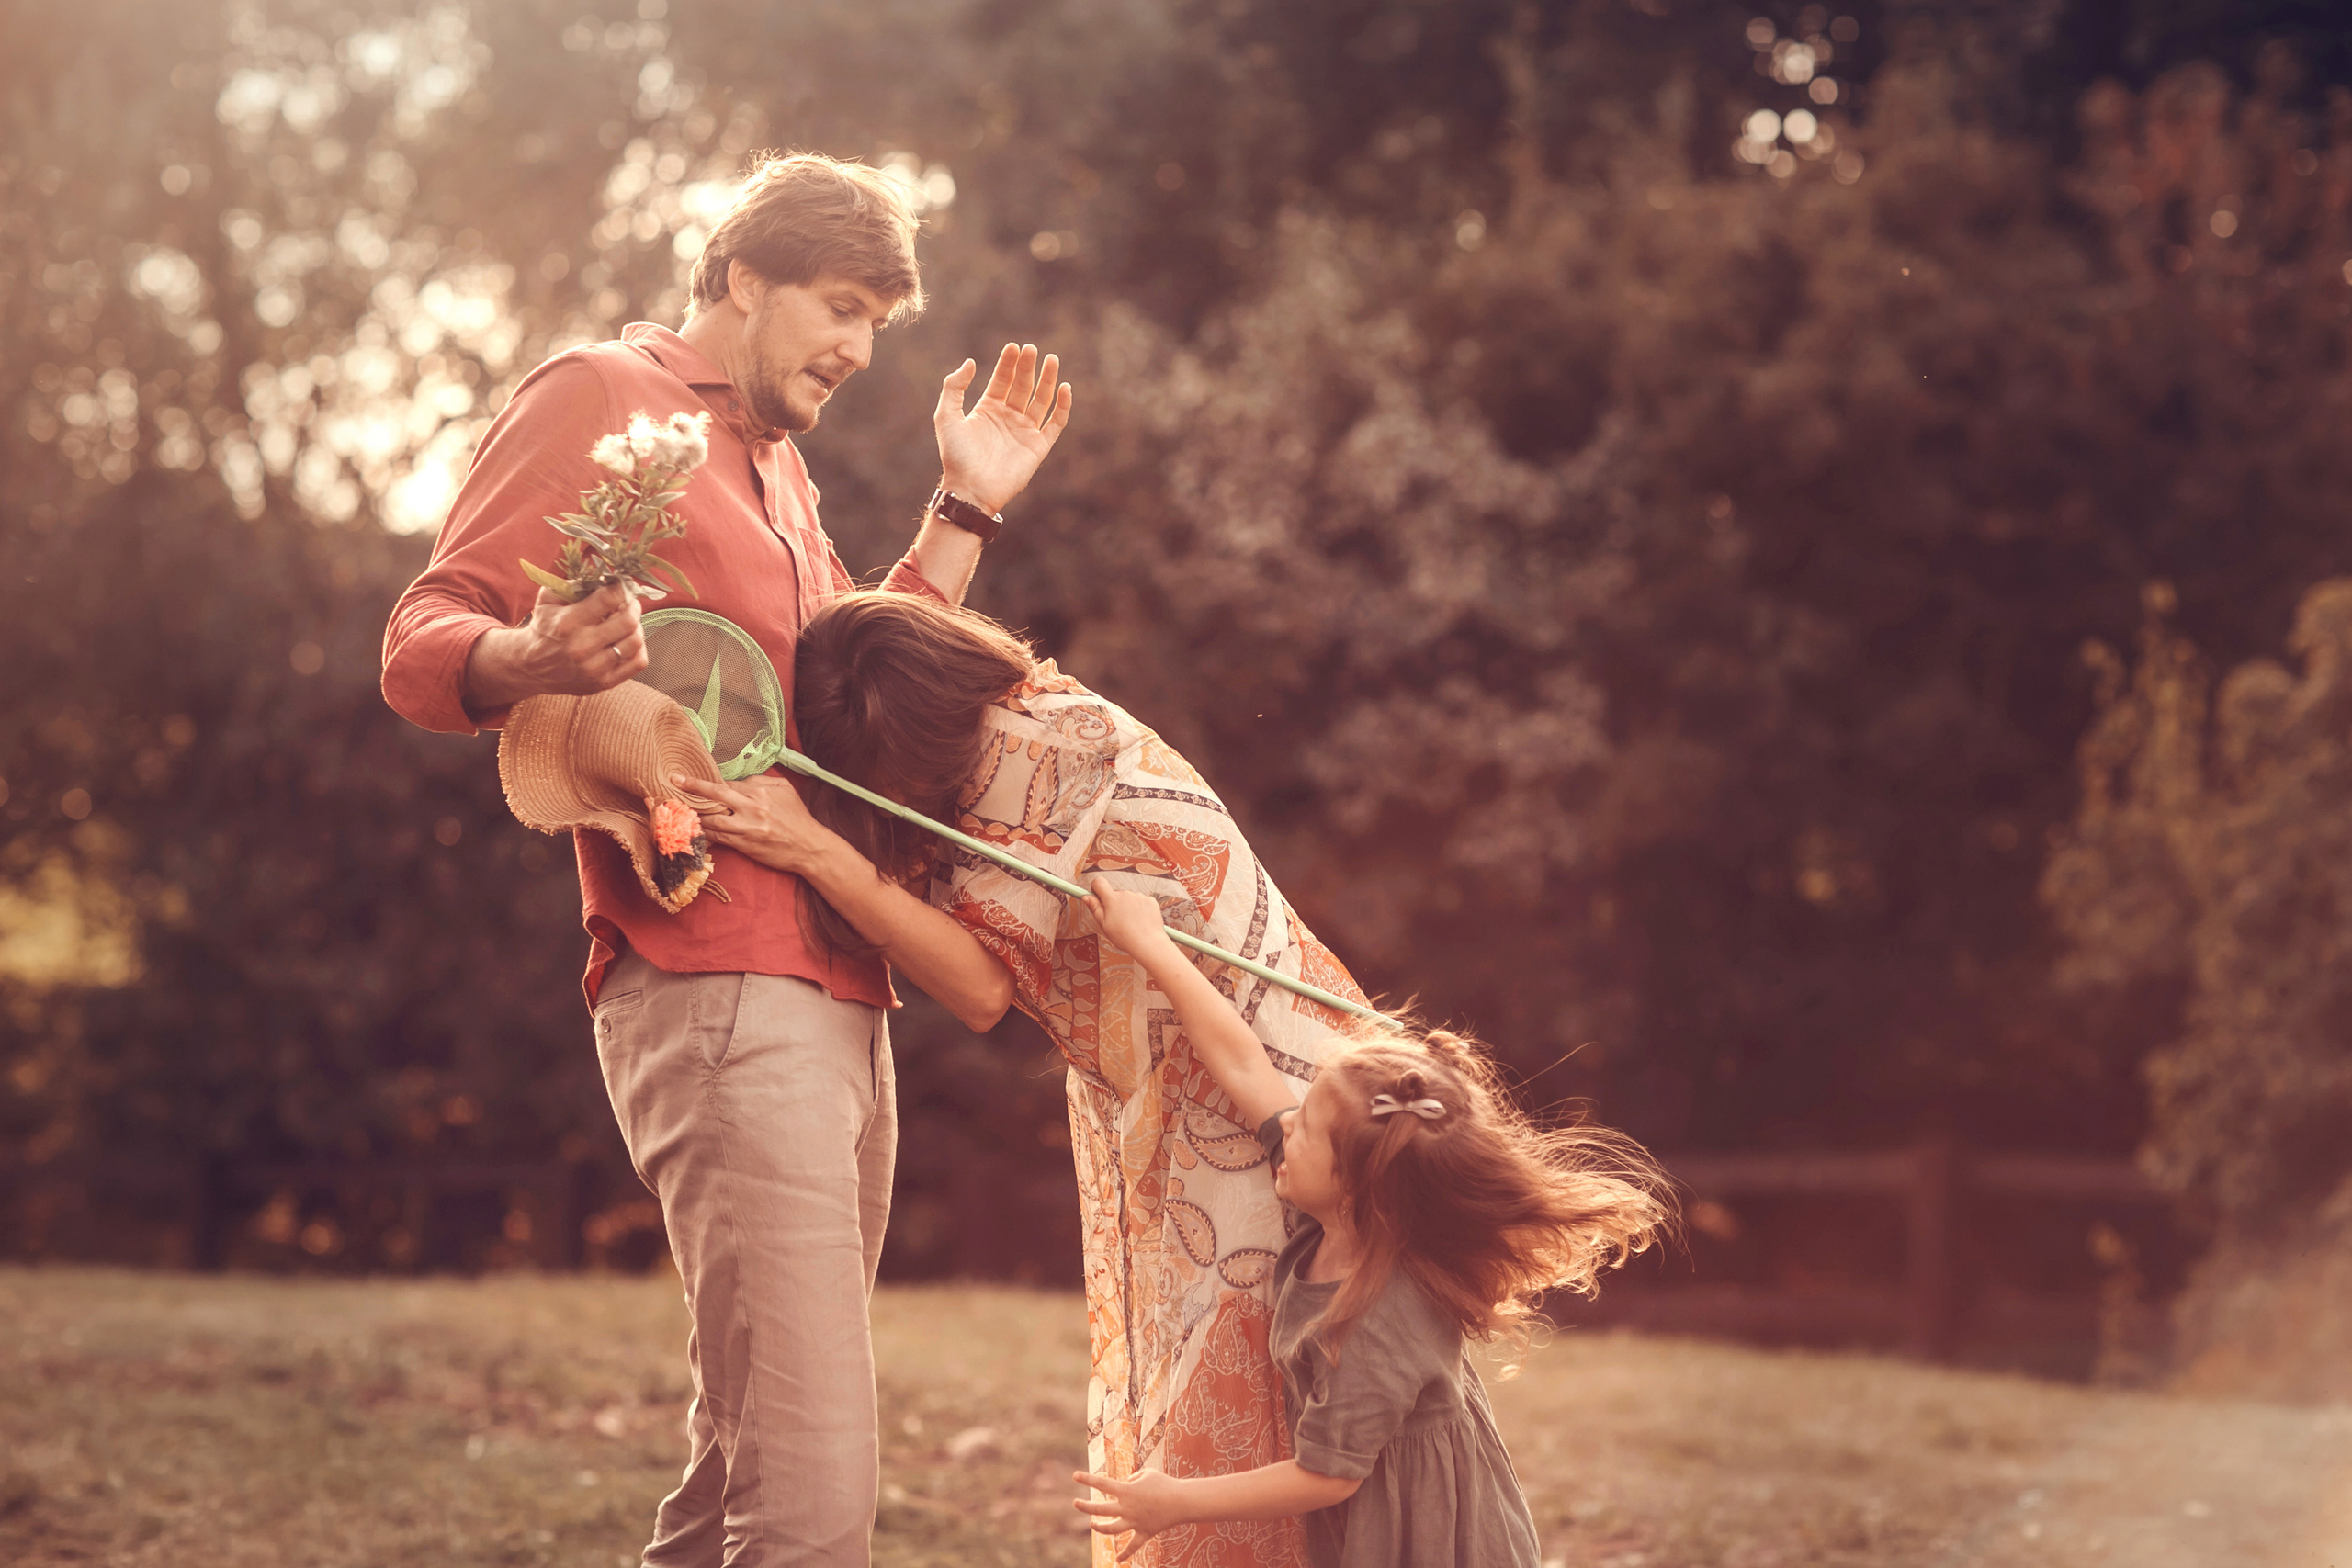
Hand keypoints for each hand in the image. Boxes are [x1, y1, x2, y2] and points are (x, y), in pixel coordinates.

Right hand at [464, 584, 644, 713]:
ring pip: (635, 641)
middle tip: (630, 602)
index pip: (608, 598)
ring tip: (628, 621)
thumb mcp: (548, 599)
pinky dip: (639, 648)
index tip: (622, 585)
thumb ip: (574, 584)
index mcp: (568, 623)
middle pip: (627, 621)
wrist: (531, 667)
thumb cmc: (544, 627)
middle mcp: (582, 647)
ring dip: (637, 626)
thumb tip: (604, 574)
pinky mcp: (603, 683)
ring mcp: (594, 668)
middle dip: (633, 606)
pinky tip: (628, 641)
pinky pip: (638, 663)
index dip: (621, 587)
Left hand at [670, 772, 837, 875]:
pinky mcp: (744, 844)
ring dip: (694, 814)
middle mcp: (752, 808)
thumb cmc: (798, 818)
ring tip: (678, 809)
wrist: (809, 847)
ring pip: (712, 818)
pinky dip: (704, 833)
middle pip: (716, 793)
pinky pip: (718, 837)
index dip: (710, 782)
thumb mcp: (785, 790)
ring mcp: (746, 827)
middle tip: (675, 781)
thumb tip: (740, 781)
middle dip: (694, 786)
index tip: (692, 778)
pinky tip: (692, 830)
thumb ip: (762, 781)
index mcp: (761, 791)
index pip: (729, 783)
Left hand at [934, 343, 1073, 515]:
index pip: (1002, 380)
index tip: (1013, 346)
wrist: (970, 488)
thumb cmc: (956, 455)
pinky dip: (1062, 406)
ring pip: (1041, 400)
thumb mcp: (946, 416)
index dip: (1008, 363)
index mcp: (988, 410)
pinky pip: (1055, 423)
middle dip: (1028, 366)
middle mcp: (1008, 418)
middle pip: (1023, 385)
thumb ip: (954, 387)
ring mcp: (1024, 431)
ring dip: (1048, 380)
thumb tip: (970, 362)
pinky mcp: (1038, 447)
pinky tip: (1064, 388)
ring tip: (1052, 359)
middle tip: (1031, 349)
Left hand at [1073, 1467, 1186, 1561]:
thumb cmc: (1164, 1483)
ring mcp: (1135, 1522)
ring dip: (1100, 1528)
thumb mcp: (1147, 1473)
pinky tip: (1118, 1560)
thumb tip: (1125, 1485)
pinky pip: (1133, 1546)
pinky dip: (1125, 1553)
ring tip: (1093, 1524)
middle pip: (1100, 1509)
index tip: (1074, 1476)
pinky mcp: (1144, 1532)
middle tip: (1075, 1503)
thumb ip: (1132, 1478)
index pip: (1102, 1484)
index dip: (1087, 1479)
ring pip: (1112, 1529)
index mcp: (1126, 1491)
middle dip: (1085, 1507)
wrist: (1182, 1501)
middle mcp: (1127, 1508)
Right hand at [1082, 880, 1173, 956]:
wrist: (1148, 943)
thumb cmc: (1124, 937)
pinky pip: (1141, 901)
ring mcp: (1139, 896)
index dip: (1096, 888)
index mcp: (1112, 899)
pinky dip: (1140, 909)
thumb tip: (1086, 896)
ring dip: (1128, 906)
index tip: (1098, 897)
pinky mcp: (1150, 900)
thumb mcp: (1104, 924)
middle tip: (1118, 920)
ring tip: (1131, 923)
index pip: (1099, 882)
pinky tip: (1140, 921)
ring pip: (1129, 898)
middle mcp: (1125, 893)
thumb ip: (1094, 908)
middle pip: (1115, 893)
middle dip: (1114, 903)